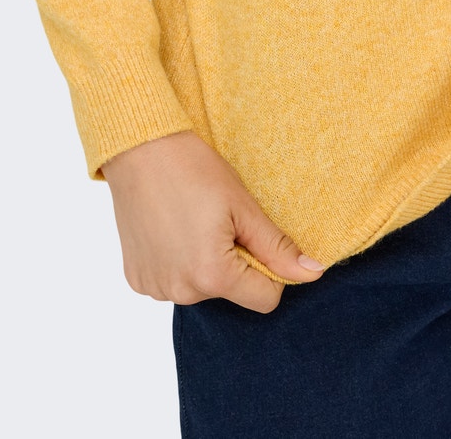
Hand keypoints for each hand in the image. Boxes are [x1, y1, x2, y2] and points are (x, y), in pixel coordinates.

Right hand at [100, 130, 324, 311]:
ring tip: (192, 222)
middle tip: (218, 221)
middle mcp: (181, 292)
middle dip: (235, 263)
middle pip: (231, 292)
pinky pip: (172, 282)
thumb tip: (313, 273)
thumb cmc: (194, 170)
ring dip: (205, 263)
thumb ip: (277, 247)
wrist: (140, 150)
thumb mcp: (244, 206)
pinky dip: (177, 262)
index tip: (255, 237)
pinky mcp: (136, 280)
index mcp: (213, 276)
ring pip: (201, 288)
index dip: (271, 269)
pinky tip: (171, 229)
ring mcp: (155, 289)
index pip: (266, 300)